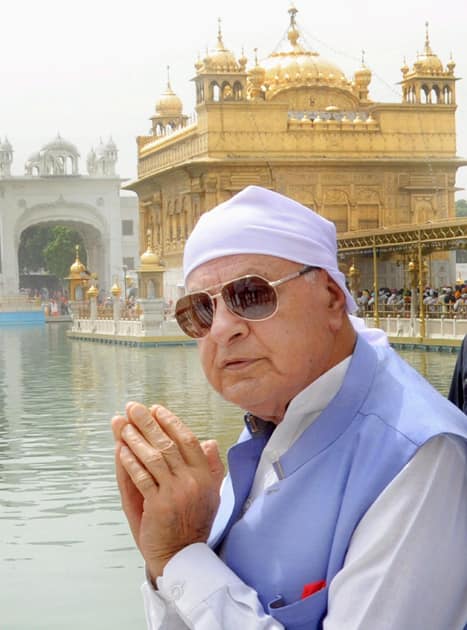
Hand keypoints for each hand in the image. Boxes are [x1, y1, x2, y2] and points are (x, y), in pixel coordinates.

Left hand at [111, 402, 224, 579]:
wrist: (183, 556)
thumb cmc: (193, 522)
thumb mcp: (210, 493)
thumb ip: (210, 467)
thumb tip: (209, 441)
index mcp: (206, 475)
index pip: (188, 439)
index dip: (170, 422)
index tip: (155, 409)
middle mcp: (193, 481)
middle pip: (167, 443)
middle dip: (147, 423)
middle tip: (133, 408)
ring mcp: (176, 493)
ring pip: (153, 457)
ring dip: (135, 439)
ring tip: (122, 425)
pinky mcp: (158, 506)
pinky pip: (141, 477)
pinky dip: (130, 462)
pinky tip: (121, 450)